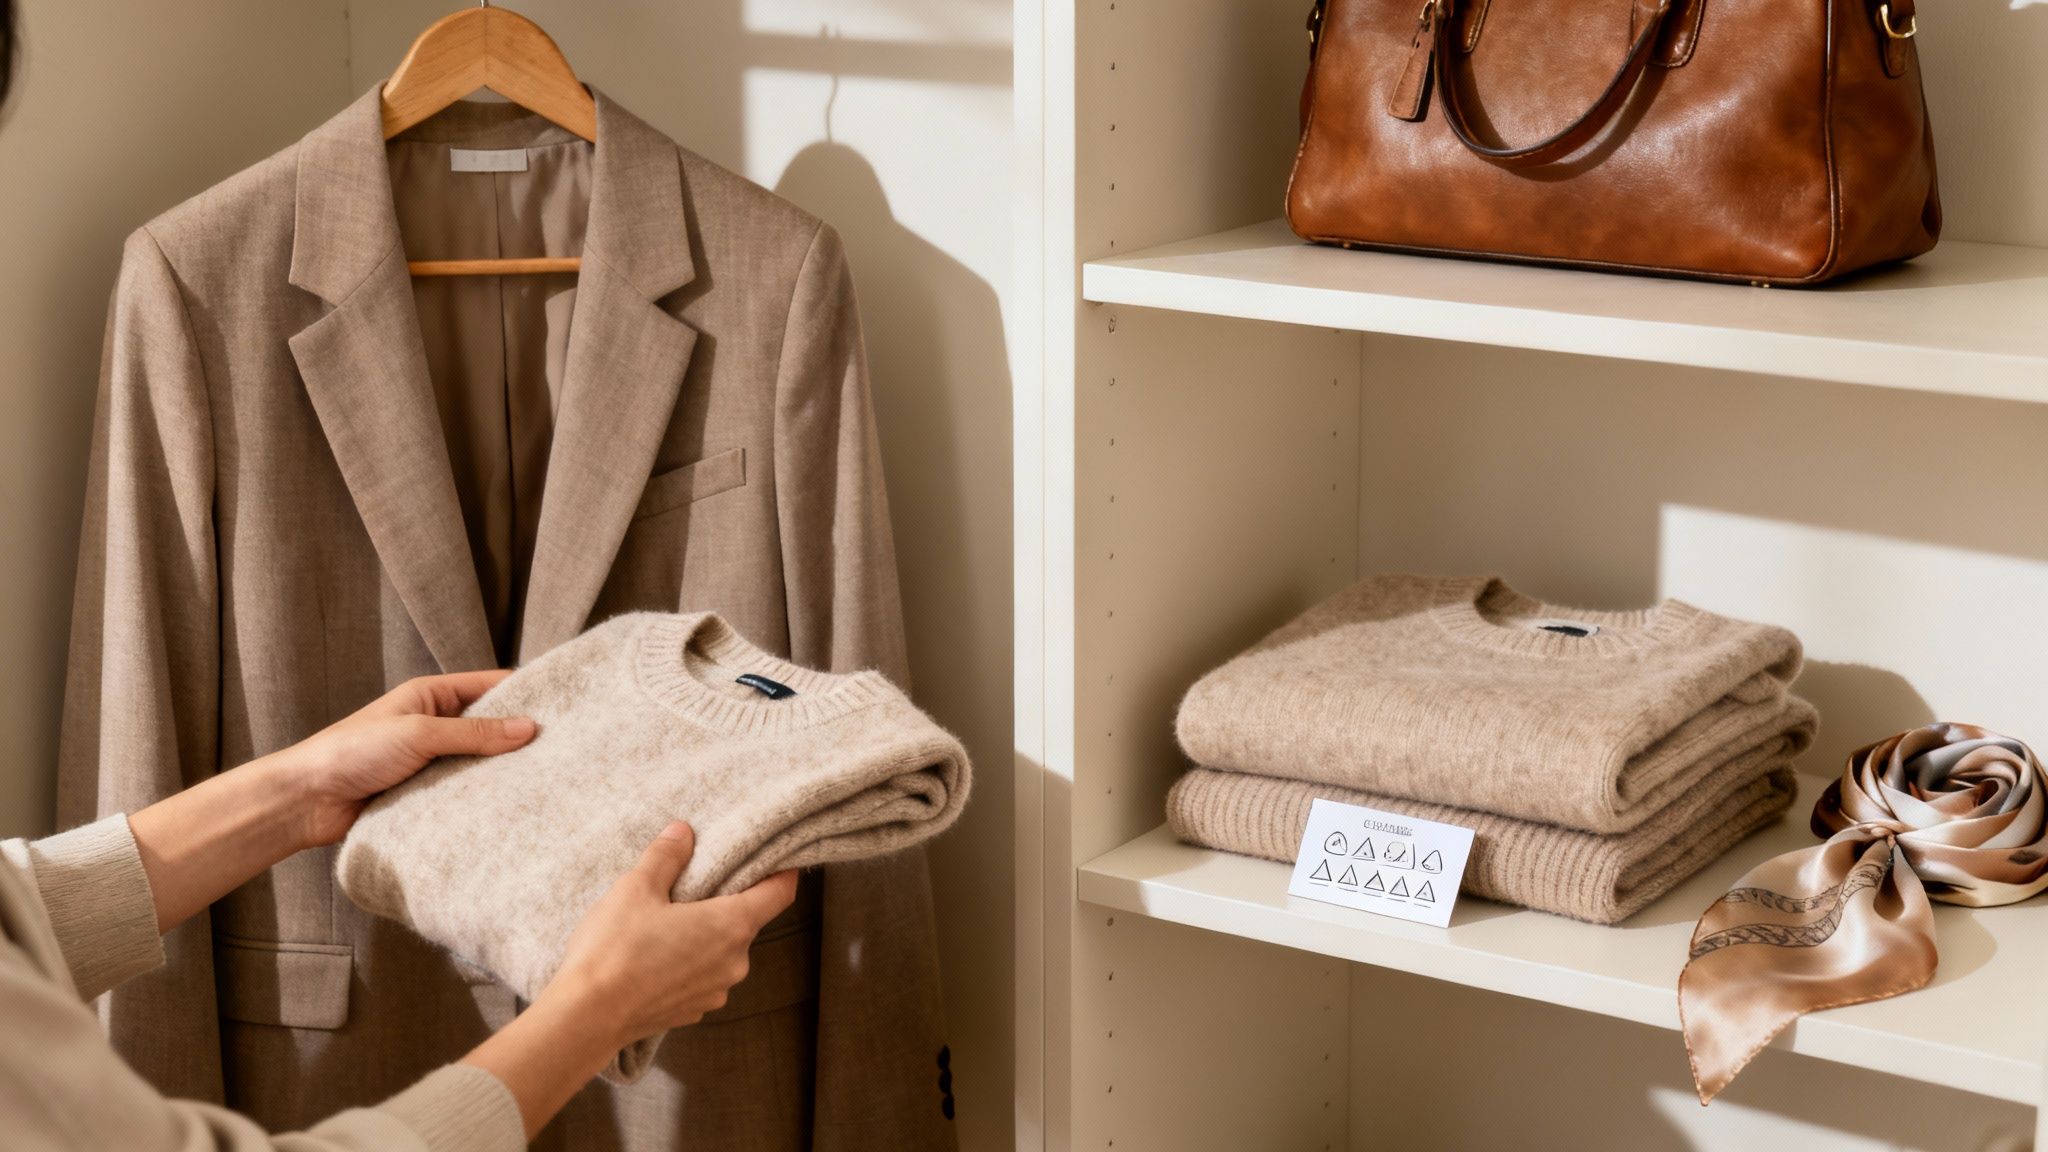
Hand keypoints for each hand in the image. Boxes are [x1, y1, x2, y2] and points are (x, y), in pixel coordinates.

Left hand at [268, 671, 538, 849]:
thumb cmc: (353, 752)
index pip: (490, 686)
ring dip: (501, 773)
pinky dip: (481, 800)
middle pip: (489, 728)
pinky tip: (509, 808)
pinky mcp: (424, 795)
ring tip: (547, 781)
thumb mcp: (419, 733)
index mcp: (431, 696)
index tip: (565, 705)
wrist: (306, 800)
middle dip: (519, 738)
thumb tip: (528, 728)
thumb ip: (474, 733)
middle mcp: (434, 725)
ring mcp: (430, 762)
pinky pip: (462, 794)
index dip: (525, 693)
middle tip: (565, 749)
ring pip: (478, 764)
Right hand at [544, 823, 798, 1049]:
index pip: (780, 893)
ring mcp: (715, 991)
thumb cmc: (614, 949)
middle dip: (725, 901)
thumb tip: (683, 832)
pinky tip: (654, 955)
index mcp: (732, 925)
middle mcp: (735, 962)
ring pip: (722, 950)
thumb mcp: (636, 888)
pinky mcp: (693, 1010)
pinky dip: (688, 962)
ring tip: (665, 921)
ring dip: (704, 934)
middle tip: (693, 884)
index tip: (775, 857)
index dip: (782, 871)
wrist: (586, 1017)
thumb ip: (666, 856)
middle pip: (746, 920)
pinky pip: (702, 976)